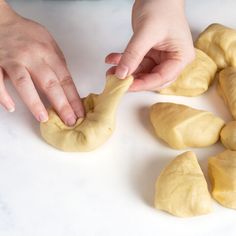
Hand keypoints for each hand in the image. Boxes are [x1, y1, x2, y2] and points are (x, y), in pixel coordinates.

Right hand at [0, 2, 83, 124]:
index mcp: (48, 53)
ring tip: (43, 118)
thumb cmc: (27, 34)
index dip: (73, 98)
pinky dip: (3, 95)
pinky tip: (10, 107)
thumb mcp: (49, 43)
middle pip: (50, 83)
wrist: (0, 21)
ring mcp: (13, 60)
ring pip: (24, 83)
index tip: (79, 113)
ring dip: (34, 102)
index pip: (65, 79)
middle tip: (69, 121)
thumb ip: (58, 63)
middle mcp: (32, 56)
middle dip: (62, 104)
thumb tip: (66, 85)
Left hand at [105, 0, 194, 90]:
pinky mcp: (149, 53)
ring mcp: (160, 57)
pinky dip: (124, 62)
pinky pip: (136, 63)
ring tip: (111, 72)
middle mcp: (172, 60)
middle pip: (152, 78)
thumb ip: (133, 54)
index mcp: (180, 57)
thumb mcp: (146, 32)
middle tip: (118, 82)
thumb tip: (122, 74)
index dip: (144, 84)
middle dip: (134, 80)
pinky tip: (112, 60)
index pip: (162, 78)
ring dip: (125, 72)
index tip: (127, 86)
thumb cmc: (161, 6)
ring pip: (141, 72)